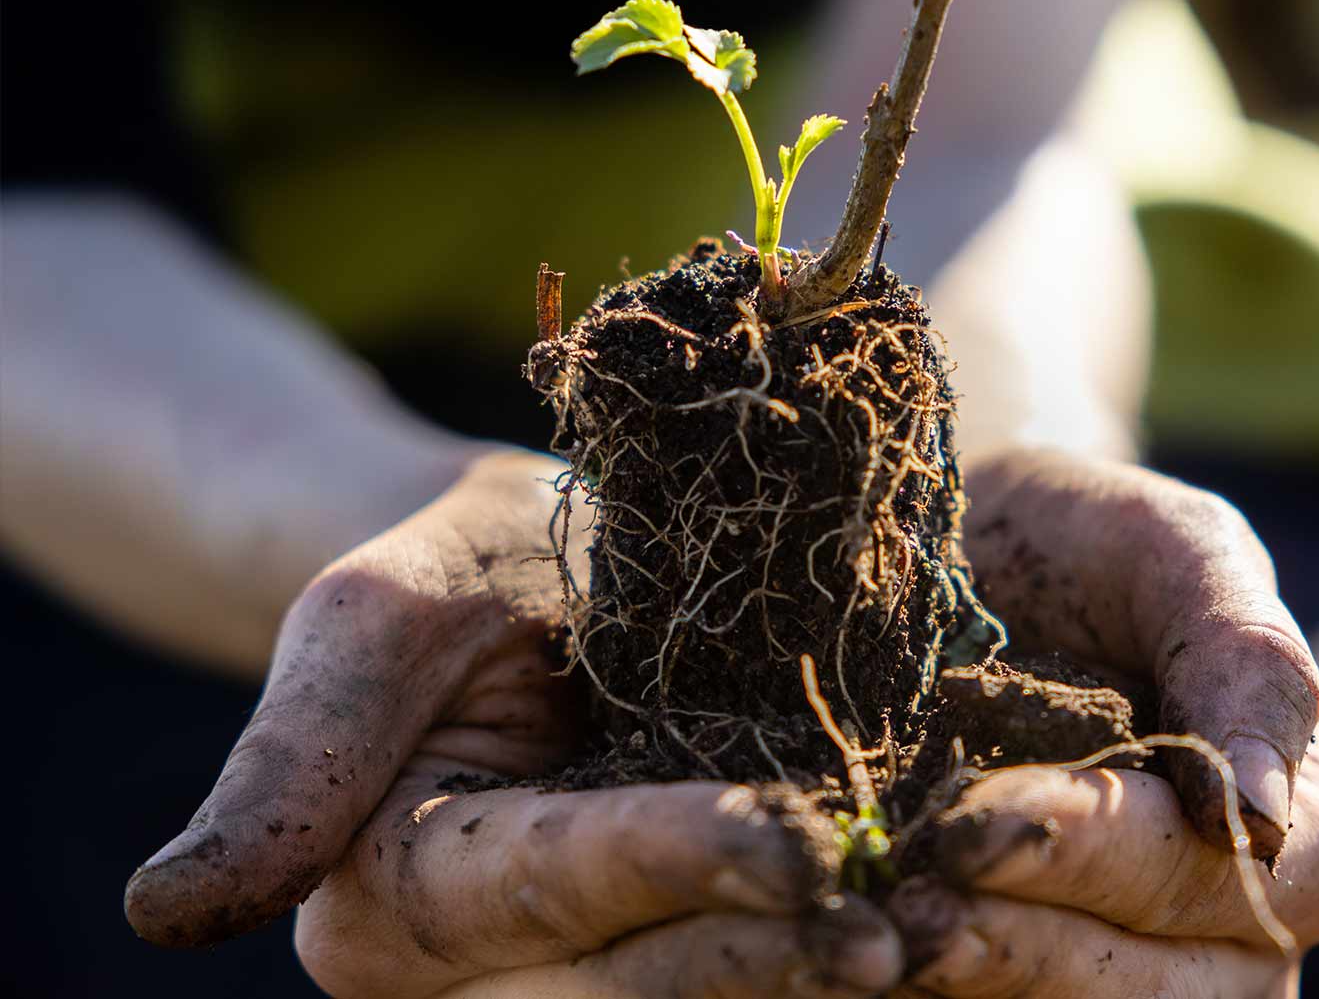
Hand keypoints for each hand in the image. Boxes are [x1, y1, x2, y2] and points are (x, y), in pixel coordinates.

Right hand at [124, 450, 901, 997]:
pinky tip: (949, 926)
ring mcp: (601, 955)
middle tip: (912, 924)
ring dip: (826, 970)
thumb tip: (165, 913)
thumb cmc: (449, 571)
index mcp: (398, 901)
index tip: (802, 844)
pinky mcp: (691, 928)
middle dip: (771, 953)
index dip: (674, 871)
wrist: (556, 566)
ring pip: (710, 989)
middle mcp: (497, 965)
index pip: (547, 894)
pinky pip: (760, 951)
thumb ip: (293, 761)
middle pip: (642, 979)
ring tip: (950, 937)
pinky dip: (841, 942)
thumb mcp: (372, 623)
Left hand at [887, 449, 1318, 995]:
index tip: (977, 820)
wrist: (958, 555)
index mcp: (1292, 828)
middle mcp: (1224, 925)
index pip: (1217, 881)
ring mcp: (1120, 964)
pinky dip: (901, 988)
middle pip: (1153, 990)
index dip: (1099, 857)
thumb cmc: (1079, 542)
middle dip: (1021, 948)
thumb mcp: (1170, 549)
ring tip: (861, 936)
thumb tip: (1261, 817)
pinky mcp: (1013, 975)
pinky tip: (837, 953)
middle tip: (906, 903)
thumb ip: (1242, 654)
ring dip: (960, 983)